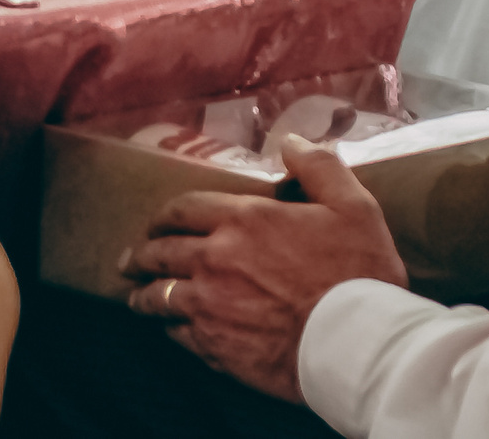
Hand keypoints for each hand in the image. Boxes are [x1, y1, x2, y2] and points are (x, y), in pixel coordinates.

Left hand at [122, 135, 407, 401]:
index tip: (156, 223)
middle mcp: (216, 260)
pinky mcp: (215, 347)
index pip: (184, 209)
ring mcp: (210, 306)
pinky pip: (177, 334)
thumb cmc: (358, 272)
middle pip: (161, 253)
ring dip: (144, 294)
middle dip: (141, 254)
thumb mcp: (352, 204)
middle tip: (130, 260)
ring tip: (137, 297)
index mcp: (245, 220)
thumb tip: (290, 140)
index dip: (164, 215)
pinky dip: (168, 328)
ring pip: (159, 296)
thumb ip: (318, 166)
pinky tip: (169, 329)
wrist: (356, 342)